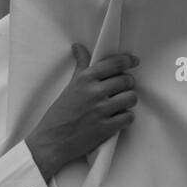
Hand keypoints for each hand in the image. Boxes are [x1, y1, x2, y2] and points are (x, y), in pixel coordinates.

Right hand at [25, 44, 138, 182]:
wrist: (52, 140)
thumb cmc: (60, 112)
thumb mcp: (69, 86)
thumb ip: (80, 66)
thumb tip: (78, 47)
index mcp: (84, 79)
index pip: (114, 64)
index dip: (128, 60)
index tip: (134, 61)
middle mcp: (94, 92)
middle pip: (127, 81)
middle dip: (127, 84)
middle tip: (121, 88)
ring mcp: (101, 110)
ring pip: (131, 98)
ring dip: (128, 101)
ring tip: (119, 103)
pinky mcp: (107, 127)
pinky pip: (129, 117)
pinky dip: (126, 117)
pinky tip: (117, 117)